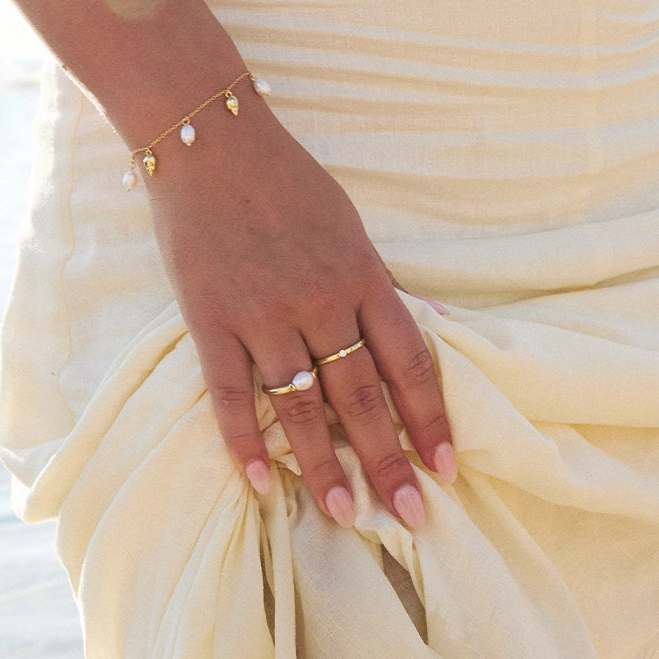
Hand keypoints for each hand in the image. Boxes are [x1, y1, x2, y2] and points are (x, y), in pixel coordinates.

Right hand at [144, 93, 455, 527]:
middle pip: (364, 395)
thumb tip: (442, 327)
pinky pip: (230, 392)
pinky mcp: (210, 319)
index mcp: (363, 276)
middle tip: (411, 515)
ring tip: (347, 514)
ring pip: (302, 405)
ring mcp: (263, 314)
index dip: (431, 418)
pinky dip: (243, 441)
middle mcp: (320, 302)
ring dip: (326, 464)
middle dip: (391, 459)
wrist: (212, 143)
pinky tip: (262, 484)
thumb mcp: (353, 226)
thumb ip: (386, 285)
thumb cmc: (290, 183)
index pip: (409, 362)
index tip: (448, 465)